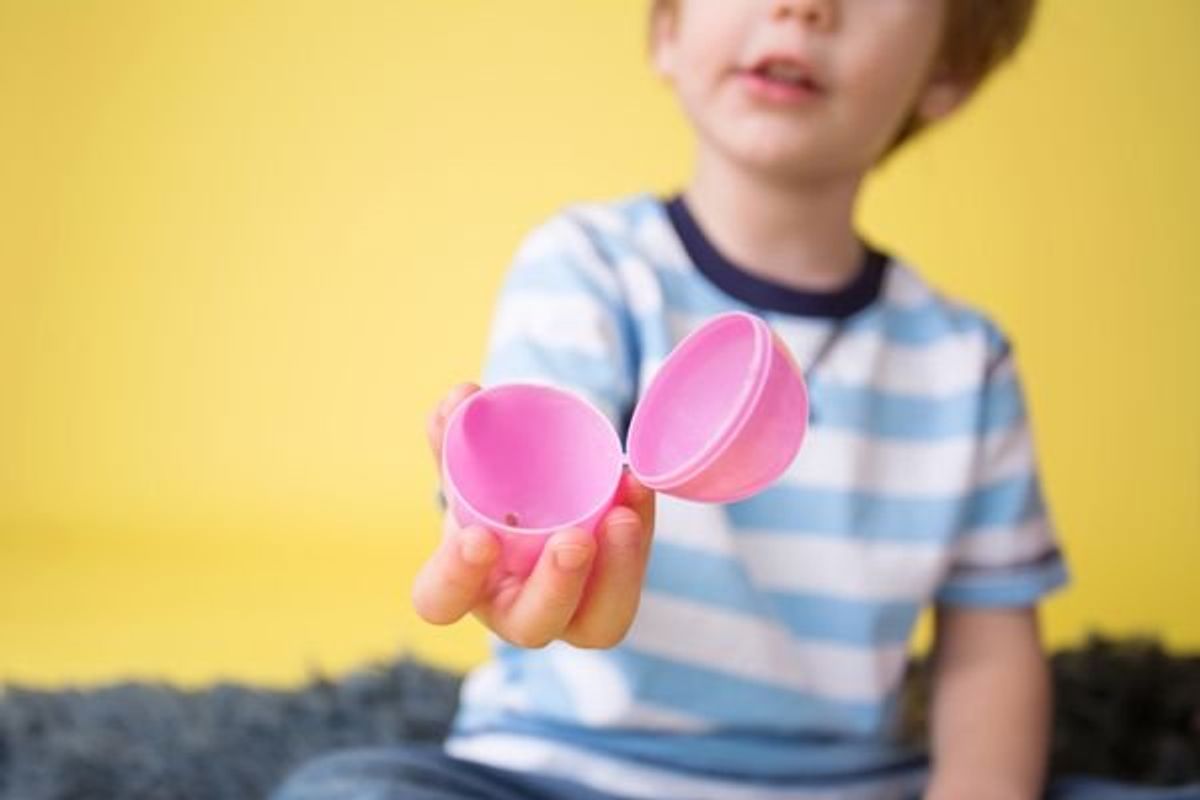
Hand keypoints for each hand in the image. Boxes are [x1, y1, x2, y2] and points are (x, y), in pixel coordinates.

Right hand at [413, 382, 655, 648]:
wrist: (532, 515)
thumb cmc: (488, 500)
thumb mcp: (467, 470)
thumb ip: (455, 436)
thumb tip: (461, 396)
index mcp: (463, 587)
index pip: (442, 600)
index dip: (456, 577)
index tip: (479, 538)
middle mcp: (514, 612)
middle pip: (532, 625)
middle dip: (555, 586)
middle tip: (573, 541)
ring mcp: (569, 614)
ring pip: (597, 622)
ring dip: (616, 569)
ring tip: (623, 515)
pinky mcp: (611, 600)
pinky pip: (629, 581)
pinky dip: (639, 537)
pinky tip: (638, 489)